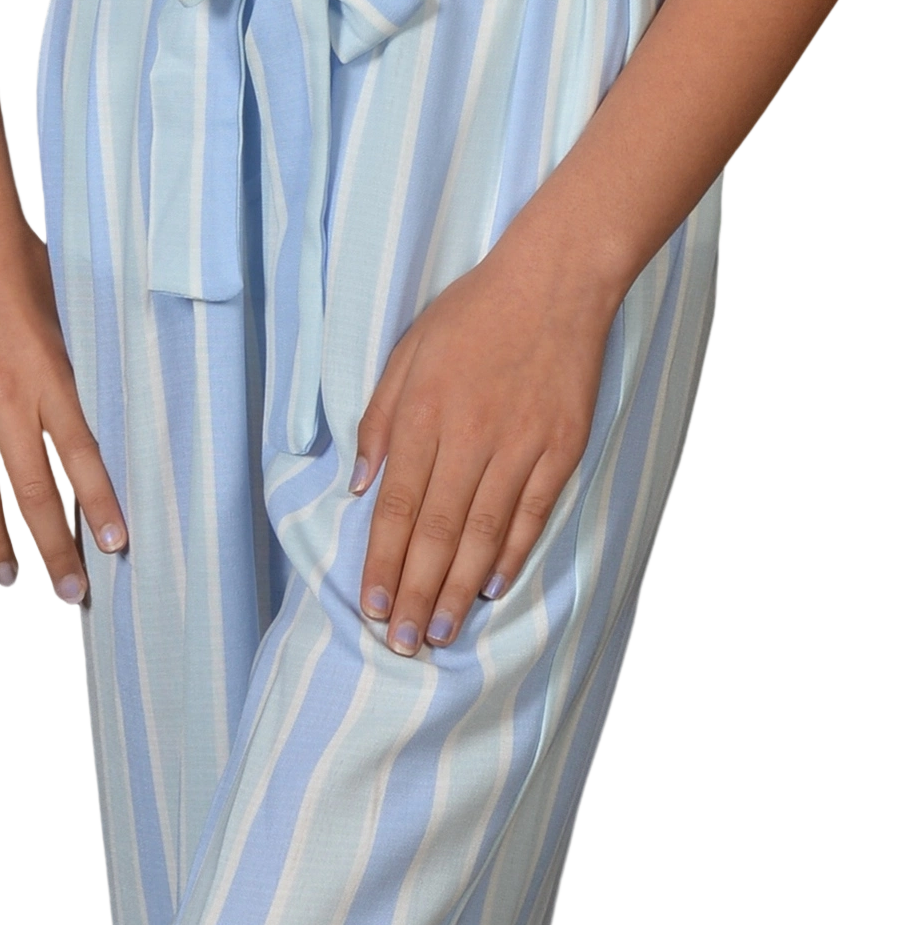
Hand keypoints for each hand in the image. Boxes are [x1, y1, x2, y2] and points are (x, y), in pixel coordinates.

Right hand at [0, 200, 126, 604]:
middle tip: (69, 597)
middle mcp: (7, 398)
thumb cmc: (16, 255)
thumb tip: (85, 402)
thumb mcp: (62, 308)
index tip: (116, 550)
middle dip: (54, 552)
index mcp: (51, 376)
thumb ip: (67, 363)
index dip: (101, 509)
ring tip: (2, 579)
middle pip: (35, 494)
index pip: (85, 458)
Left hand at [349, 240, 614, 656]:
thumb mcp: (408, 350)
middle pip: (437, 531)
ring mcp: (521, 444)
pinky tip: (492, 587)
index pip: (398, 505)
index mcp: (425, 412)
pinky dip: (511, 553)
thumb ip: (380, 418)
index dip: (383, 562)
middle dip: (416, 593)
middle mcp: (470, 436)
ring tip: (440, 632)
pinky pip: (532, 512)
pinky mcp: (562, 446)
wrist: (555, 279)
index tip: (371, 606)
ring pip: (483, 533)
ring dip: (458, 588)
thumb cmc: (473, 312)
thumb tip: (361, 485)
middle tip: (402, 644)